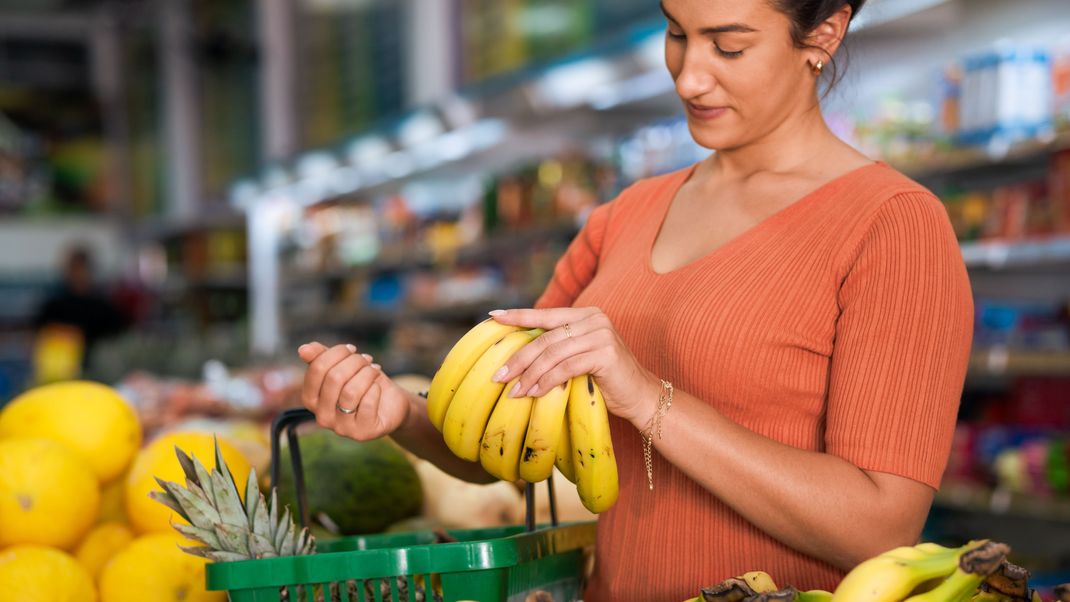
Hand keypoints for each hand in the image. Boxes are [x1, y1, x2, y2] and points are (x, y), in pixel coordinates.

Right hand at [297, 342, 410, 440]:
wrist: (390, 404)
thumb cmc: (363, 383)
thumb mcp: (343, 366)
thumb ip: (321, 357)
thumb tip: (303, 349)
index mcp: (311, 400)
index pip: (316, 369)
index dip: (336, 353)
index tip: (351, 350)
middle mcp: (322, 417)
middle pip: (334, 378)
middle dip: (354, 362)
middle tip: (366, 360)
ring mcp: (341, 428)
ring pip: (351, 392)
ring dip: (367, 374)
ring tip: (374, 370)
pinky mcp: (362, 433)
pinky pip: (368, 403)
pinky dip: (376, 389)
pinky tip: (378, 387)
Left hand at [488, 307, 661, 426]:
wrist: (641, 396)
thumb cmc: (606, 379)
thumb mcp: (579, 357)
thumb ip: (558, 347)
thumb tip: (517, 353)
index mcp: (586, 315)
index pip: (546, 315)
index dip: (518, 316)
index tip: (493, 316)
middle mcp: (595, 319)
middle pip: (546, 338)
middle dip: (519, 358)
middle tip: (498, 375)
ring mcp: (602, 335)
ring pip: (553, 354)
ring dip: (530, 375)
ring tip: (514, 392)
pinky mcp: (606, 354)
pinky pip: (566, 368)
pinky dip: (547, 382)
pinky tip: (535, 394)